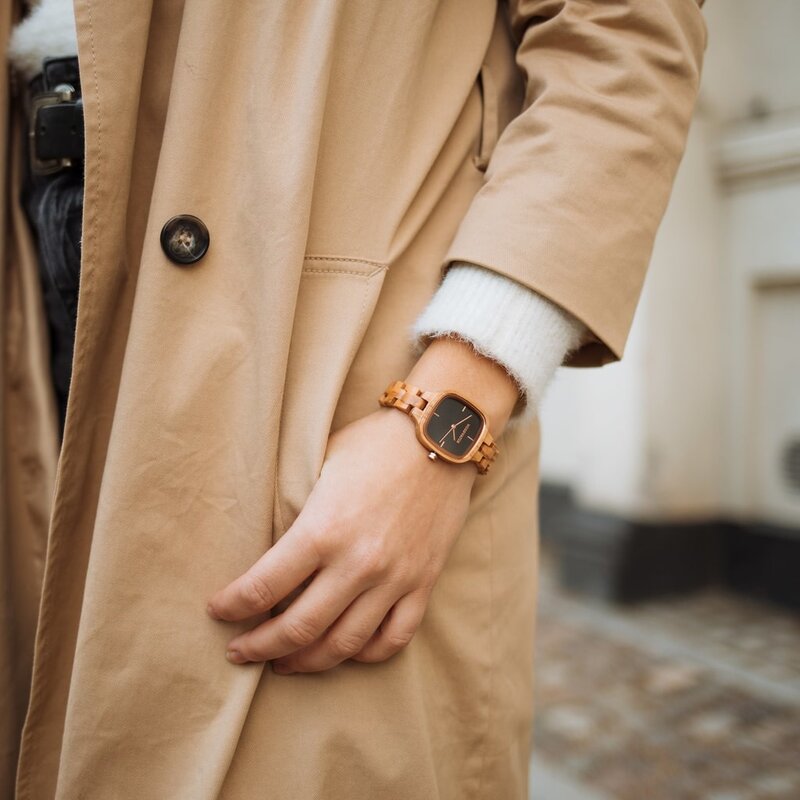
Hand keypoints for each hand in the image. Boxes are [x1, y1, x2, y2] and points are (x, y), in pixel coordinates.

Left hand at [206, 406, 477, 672]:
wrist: (440, 434)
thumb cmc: (373, 442)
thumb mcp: (320, 465)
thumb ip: (298, 512)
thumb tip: (270, 550)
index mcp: (323, 530)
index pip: (262, 587)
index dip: (232, 606)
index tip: (218, 610)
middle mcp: (357, 563)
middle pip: (298, 628)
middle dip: (259, 647)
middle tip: (239, 651)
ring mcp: (394, 577)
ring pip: (344, 645)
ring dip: (306, 661)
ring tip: (284, 662)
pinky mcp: (423, 582)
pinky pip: (394, 637)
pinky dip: (366, 654)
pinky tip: (345, 651)